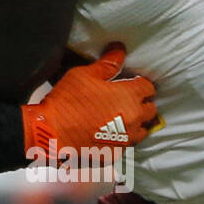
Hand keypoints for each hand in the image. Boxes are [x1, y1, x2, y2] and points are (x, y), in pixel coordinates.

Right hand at [21, 44, 156, 161]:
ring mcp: (125, 139)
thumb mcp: (85, 75)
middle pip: (150, 110)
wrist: (52, 132)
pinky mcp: (115, 153)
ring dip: (135, 123)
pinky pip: (125, 145)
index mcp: (129, 96)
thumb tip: (120, 50)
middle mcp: (133, 119)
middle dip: (142, 103)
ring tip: (121, 119)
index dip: (141, 84)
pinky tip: (107, 134)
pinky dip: (120, 139)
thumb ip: (107, 64)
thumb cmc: (68, 100)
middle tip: (126, 100)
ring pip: (142, 131)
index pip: (149, 88)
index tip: (131, 83)